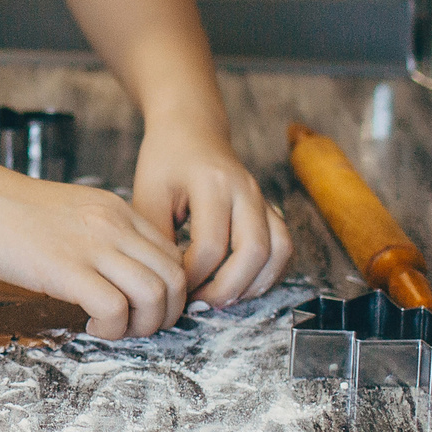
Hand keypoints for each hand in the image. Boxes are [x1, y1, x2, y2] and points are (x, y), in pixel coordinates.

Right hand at [0, 175, 187, 340]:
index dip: (168, 290)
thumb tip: (109, 276)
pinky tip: (91, 327)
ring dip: (143, 326)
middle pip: (176, 277)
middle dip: (167, 314)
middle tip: (136, 326)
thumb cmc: (4, 210)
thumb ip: (96, 236)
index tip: (144, 306)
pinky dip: (112, 329)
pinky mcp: (67, 270)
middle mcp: (114, 225)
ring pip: (156, 296)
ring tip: (114, 329)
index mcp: (116, 210)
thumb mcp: (69, 212)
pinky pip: (116, 310)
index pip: (172, 254)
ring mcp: (93, 246)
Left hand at [133, 116, 291, 307]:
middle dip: (225, 287)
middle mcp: (246, 189)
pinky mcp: (270, 209)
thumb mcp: (149, 194)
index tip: (172, 285)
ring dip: (251, 283)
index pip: (210, 244)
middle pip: (252, 251)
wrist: (191, 129)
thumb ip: (156, 238)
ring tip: (219, 298)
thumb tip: (167, 283)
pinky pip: (283, 247)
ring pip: (276, 252)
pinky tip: (241, 286)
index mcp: (212, 182)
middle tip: (198, 303)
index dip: (192, 275)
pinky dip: (268, 273)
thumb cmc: (165, 161)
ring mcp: (263, 198)